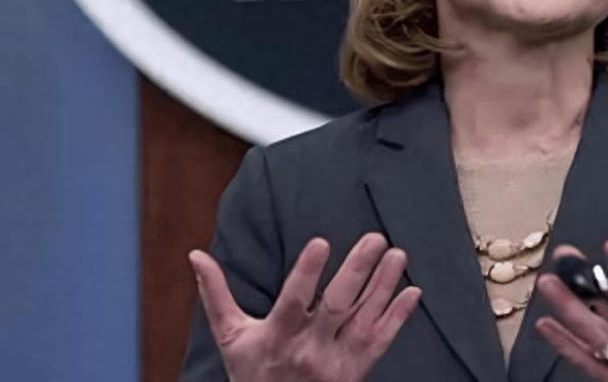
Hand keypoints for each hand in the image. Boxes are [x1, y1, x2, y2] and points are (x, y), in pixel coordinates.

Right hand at [188, 233, 421, 381]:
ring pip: (365, 318)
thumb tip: (195, 255)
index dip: (307, 273)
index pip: (294, 300)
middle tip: (374, 238)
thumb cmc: (252, 373)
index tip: (321, 242)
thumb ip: (215, 294)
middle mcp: (309, 349)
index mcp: (278, 336)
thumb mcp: (230, 336)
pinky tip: (412, 291)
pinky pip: (382, 341)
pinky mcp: (356, 370)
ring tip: (397, 254)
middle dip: (357, 270)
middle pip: (337, 305)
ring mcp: (336, 361)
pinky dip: (399, 317)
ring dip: (384, 285)